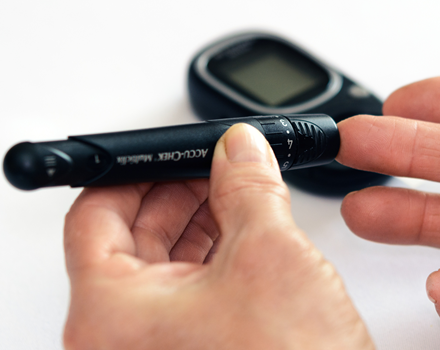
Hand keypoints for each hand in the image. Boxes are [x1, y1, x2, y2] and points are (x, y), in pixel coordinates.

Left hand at [62, 124, 373, 348]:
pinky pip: (189, 289)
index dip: (135, 172)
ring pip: (163, 262)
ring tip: (237, 190)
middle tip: (215, 164)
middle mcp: (121, 338)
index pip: (95, 215)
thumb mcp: (269, 255)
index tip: (171, 153)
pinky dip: (214, 253)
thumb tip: (239, 148)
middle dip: (177, 191)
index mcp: (111, 316)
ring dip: (200, 219)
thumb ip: (249, 186)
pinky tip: (244, 229)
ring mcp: (155, 348)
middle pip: (129, 236)